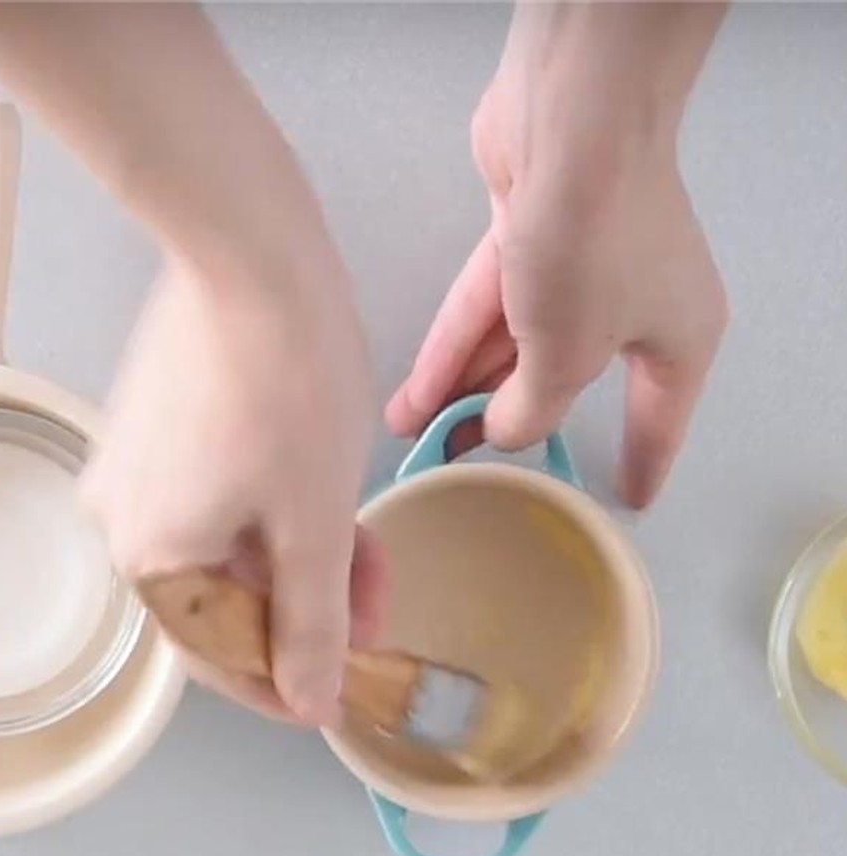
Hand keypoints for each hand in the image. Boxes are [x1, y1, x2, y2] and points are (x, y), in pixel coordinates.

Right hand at [82, 257, 383, 724]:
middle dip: (305, 606)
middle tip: (377, 597)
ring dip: (294, 554)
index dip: (288, 681)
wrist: (250, 256)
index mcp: (151, 559)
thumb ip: (314, 625)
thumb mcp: (316, 523)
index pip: (219, 656)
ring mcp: (129, 468)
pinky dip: (267, 509)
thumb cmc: (287, 385)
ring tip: (365, 537)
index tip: (345, 690)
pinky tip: (320, 491)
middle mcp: (121, 521)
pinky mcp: (147, 425)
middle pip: (221, 597)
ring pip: (221, 544)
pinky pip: (209, 496)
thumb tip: (310, 703)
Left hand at [386, 4, 728, 507]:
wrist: (572, 127)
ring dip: (459, 387)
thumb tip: (504, 431)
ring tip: (407, 435)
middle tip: (452, 466)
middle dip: (502, 419)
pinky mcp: (524, 230)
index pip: (660, 415)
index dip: (641, 459)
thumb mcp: (566, 356)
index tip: (627, 498)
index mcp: (677, 337)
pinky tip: (410, 391)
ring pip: (512, 342)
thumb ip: (533, 408)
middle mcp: (632, 301)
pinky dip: (451, 347)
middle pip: (561, 378)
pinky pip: (487, 307)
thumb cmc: (592, 254)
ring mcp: (576, 263)